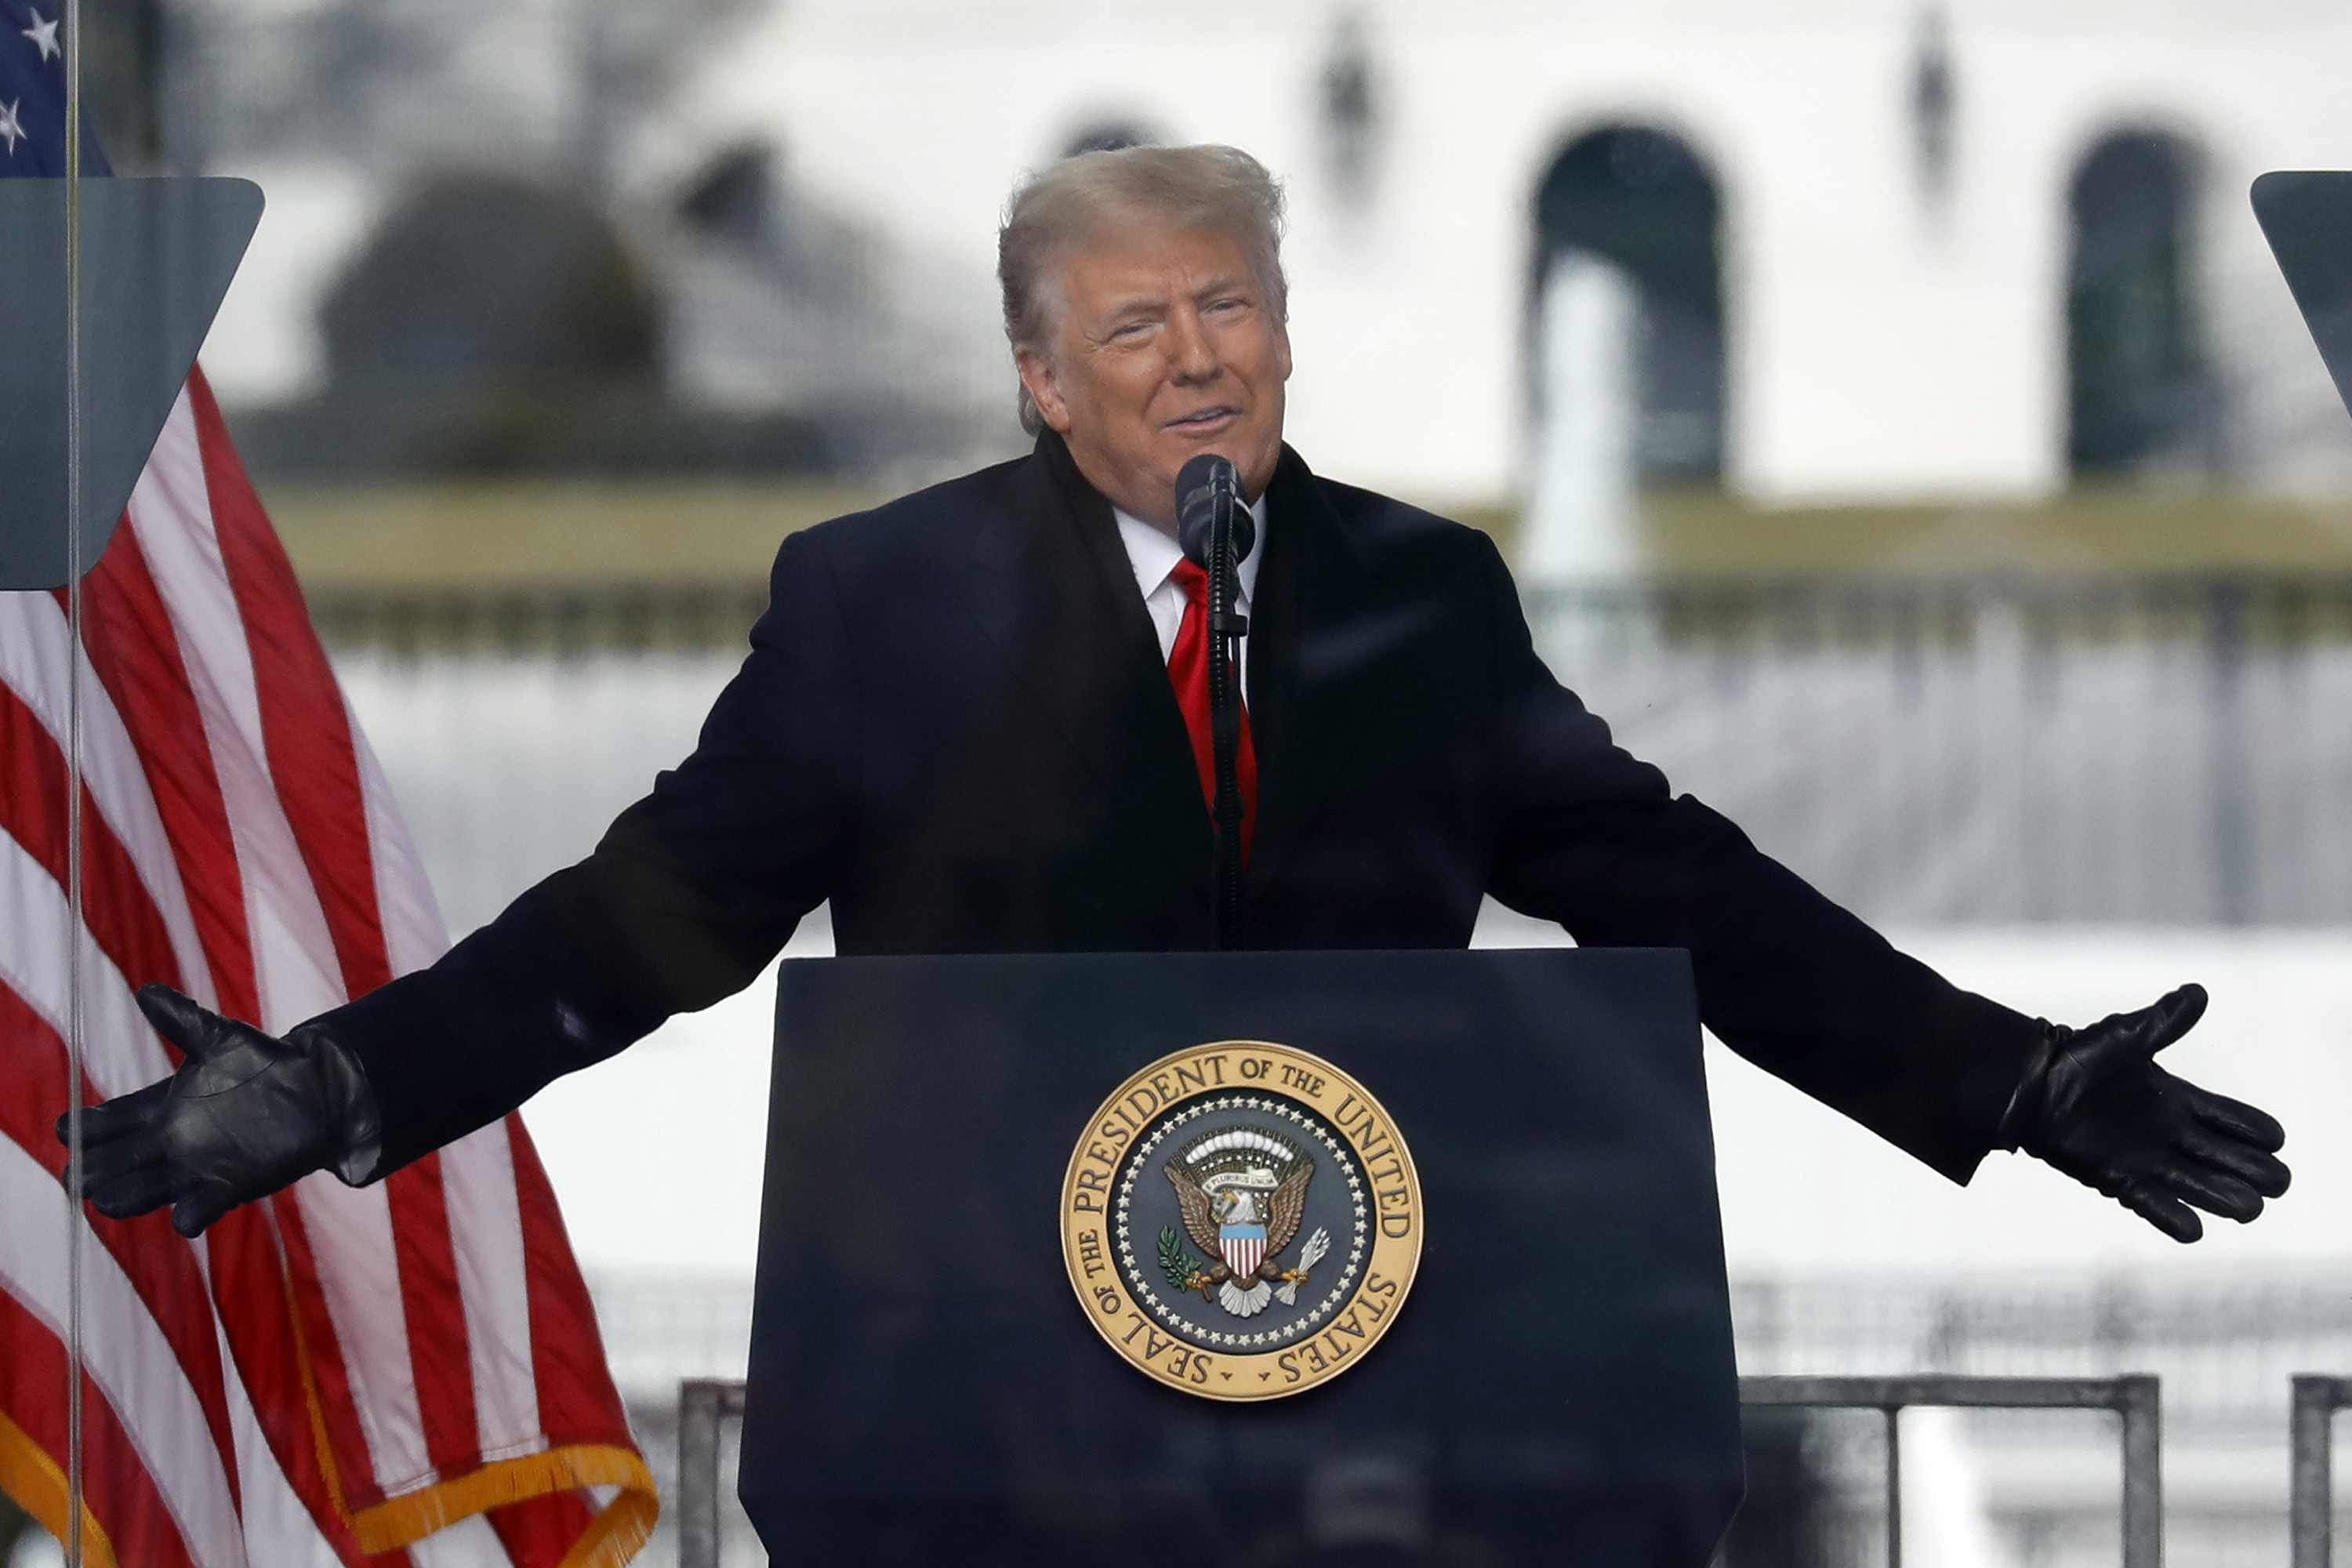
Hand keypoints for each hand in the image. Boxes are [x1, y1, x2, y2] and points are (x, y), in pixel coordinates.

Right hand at [58, 984, 381, 1237]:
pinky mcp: (230, 1186)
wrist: (318, 1088)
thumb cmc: (264, 1062)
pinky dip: (191, 1214)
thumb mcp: (220, 1038)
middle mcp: (171, 1142)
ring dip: (127, 1196)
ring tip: (106, 1198)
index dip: (88, 1127)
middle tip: (74, 1175)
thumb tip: (145, 991)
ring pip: (147, 1189)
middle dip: (94, 1169)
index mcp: (163, 1108)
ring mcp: (196, 1168)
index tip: (65, 1128)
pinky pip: (202, 1207)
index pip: (113, 1121)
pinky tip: (185, 1216)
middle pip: (118, 1161)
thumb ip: (182, 1019)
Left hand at [2006, 984, 2287, 1241]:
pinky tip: (2193, 1228)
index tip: (2274, 1138)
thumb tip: (2198, 992)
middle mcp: (2172, 1135)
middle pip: (2230, 1159)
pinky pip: (2155, 1205)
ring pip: (2201, 1186)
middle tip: (2273, 1180)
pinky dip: (2173, 1219)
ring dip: (2226, 1198)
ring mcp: (2149, 1160)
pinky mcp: (2120, 1179)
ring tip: (2249, 1207)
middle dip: (2256, 1171)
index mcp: (2179, 1100)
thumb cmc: (2077, 1057)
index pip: (2233, 1121)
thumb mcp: (2126, 1037)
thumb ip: (2164, 1021)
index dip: (2256, 1131)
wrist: (2030, 1084)